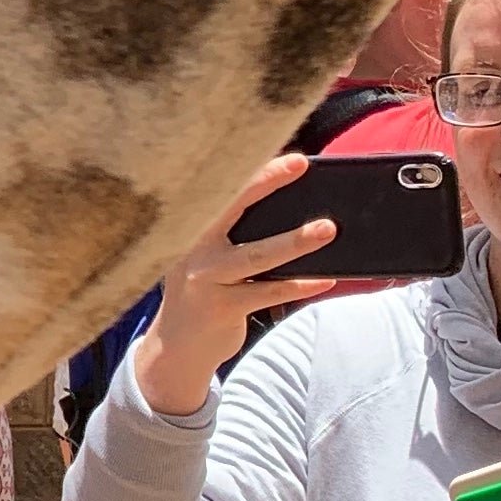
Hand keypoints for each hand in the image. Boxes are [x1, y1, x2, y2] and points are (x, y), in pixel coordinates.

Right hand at [128, 155, 336, 418]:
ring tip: (327, 228)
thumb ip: (233, 236)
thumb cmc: (203, 294)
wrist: (173, 350)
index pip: (220, 189)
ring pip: (256, 255)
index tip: (278, 150)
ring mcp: (206, 279)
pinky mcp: (221, 308)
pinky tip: (324, 279)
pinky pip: (267, 292)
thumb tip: (290, 213)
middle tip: (298, 164)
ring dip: (294, 241)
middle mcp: (193, 248)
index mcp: (190, 229)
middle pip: (231, 206)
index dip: (250, 168)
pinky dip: (298, 285)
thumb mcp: (206, 259)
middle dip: (265, 182)